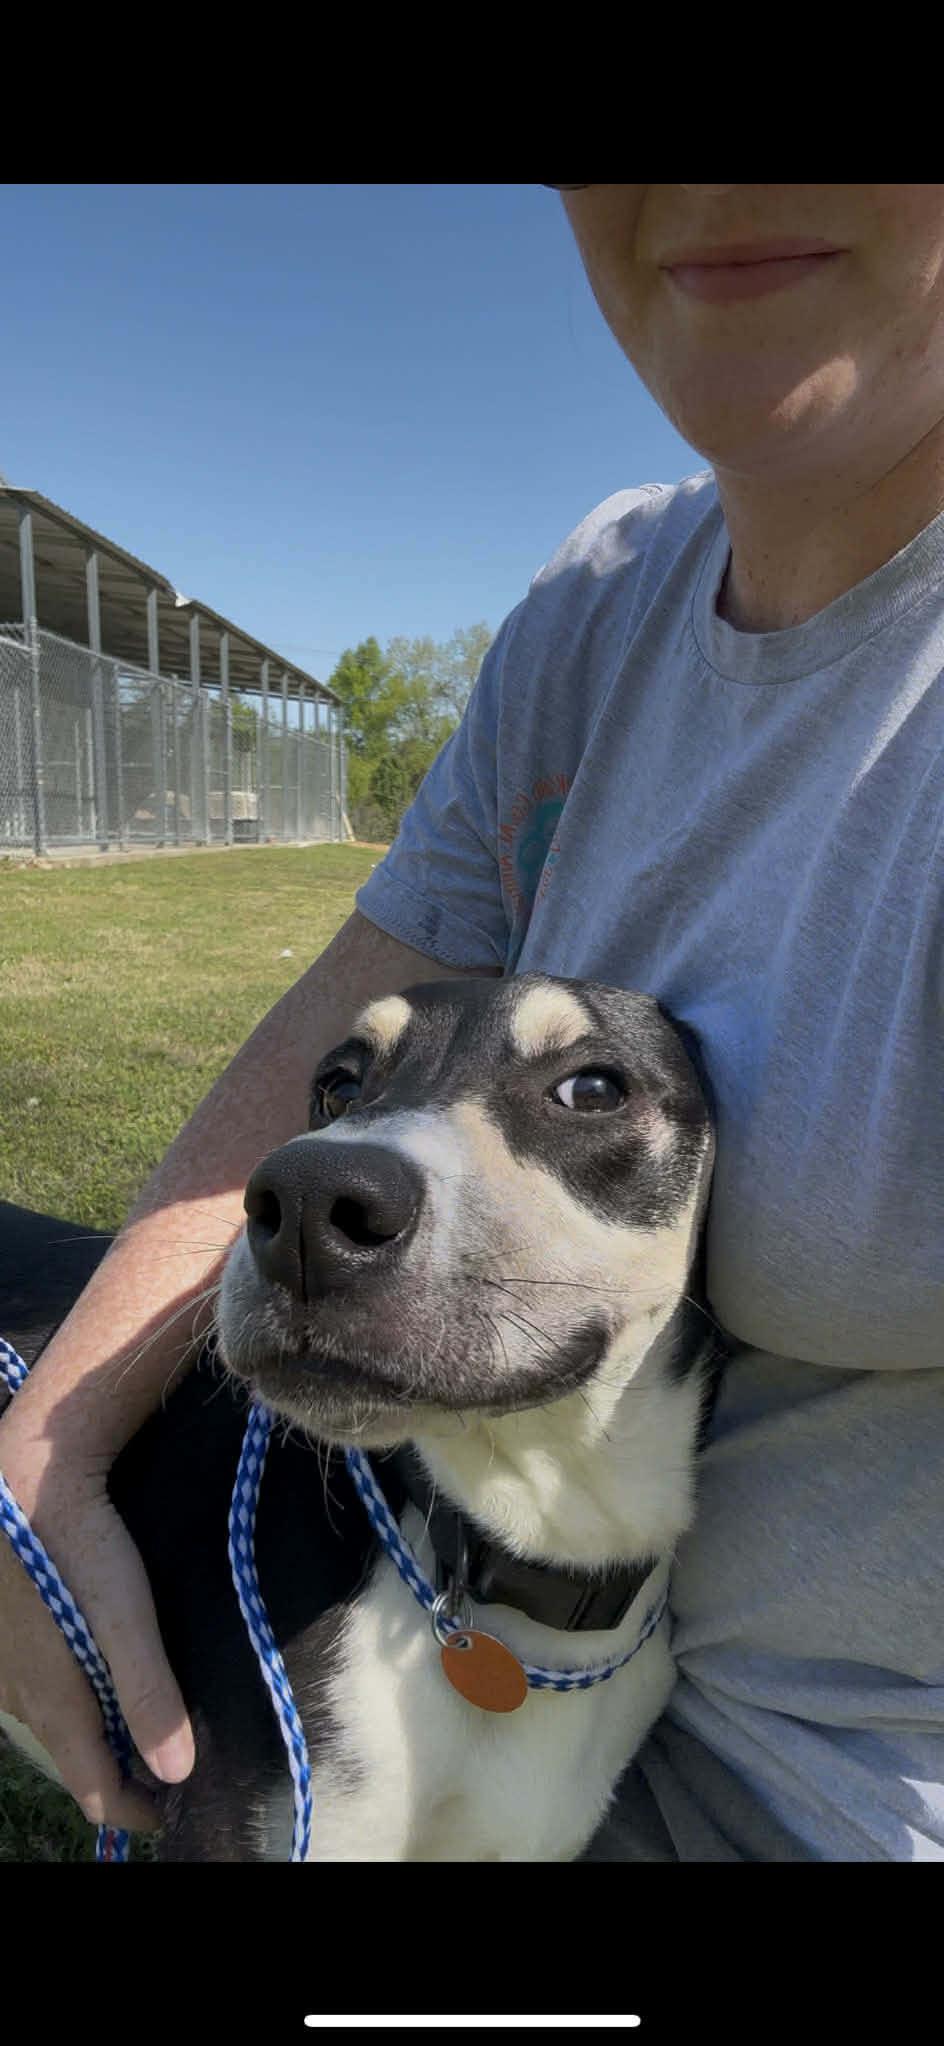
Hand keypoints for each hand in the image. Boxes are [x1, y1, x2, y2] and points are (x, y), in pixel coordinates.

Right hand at [0, 1447, 193, 1833]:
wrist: (28, 1474)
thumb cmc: (79, 1543)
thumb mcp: (124, 1616)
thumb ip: (150, 1693)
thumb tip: (179, 1772)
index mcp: (52, 1706)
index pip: (95, 1793)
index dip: (139, 1809)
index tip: (179, 1807)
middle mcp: (20, 1699)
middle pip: (77, 1758)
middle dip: (124, 1768)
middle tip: (175, 1755)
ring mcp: (5, 1667)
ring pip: (58, 1721)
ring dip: (101, 1727)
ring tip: (150, 1707)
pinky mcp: (5, 1632)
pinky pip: (41, 1684)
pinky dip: (77, 1691)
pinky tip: (104, 1661)